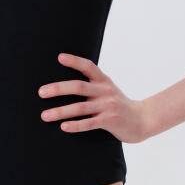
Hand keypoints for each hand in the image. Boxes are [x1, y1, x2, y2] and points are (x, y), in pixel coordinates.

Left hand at [38, 52, 152, 143]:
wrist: (143, 120)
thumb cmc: (118, 105)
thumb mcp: (108, 89)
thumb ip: (92, 84)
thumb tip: (64, 82)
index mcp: (103, 81)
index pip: (88, 66)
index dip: (74, 61)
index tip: (60, 57)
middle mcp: (105, 91)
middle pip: (79, 87)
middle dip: (58, 89)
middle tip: (41, 93)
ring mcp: (107, 106)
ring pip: (80, 107)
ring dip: (60, 111)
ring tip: (45, 115)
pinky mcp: (110, 121)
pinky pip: (89, 123)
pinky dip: (75, 125)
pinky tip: (63, 127)